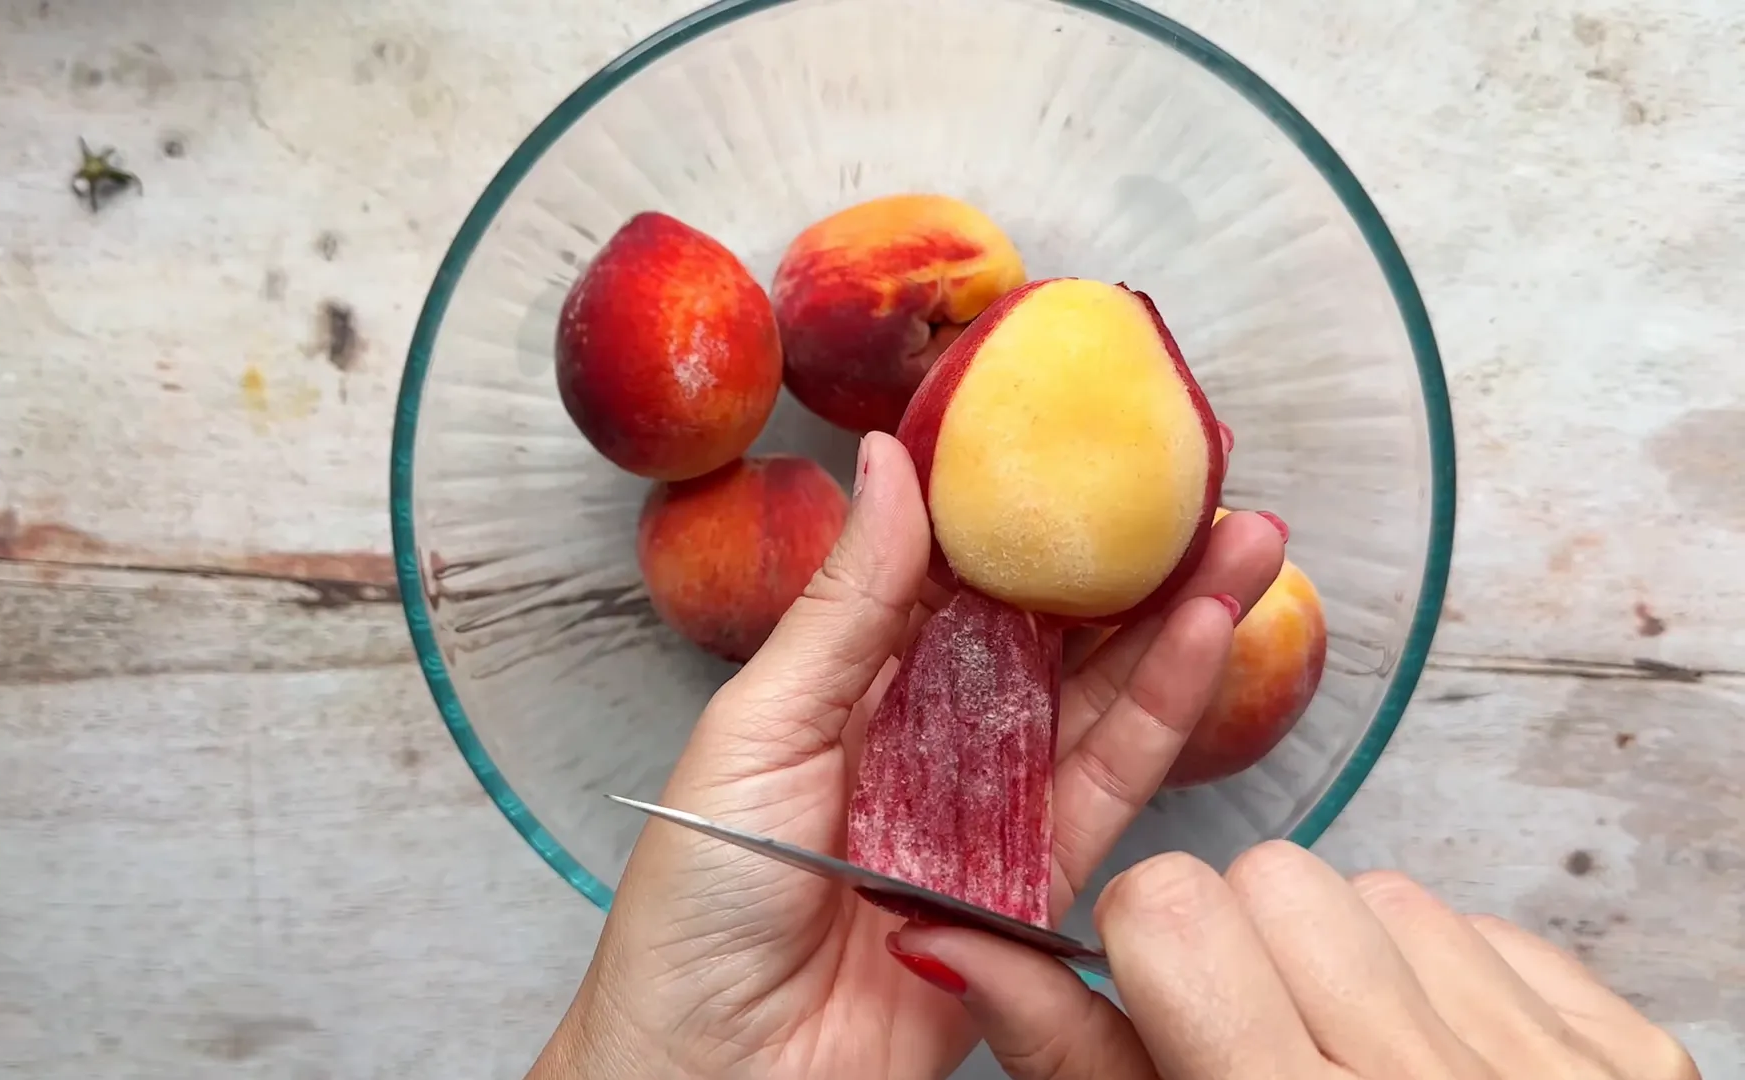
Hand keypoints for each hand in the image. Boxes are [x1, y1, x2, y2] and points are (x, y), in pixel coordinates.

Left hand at [527, 432, 1285, 1079]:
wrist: (711, 1071)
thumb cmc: (696, 903)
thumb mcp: (760, 725)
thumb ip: (845, 604)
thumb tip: (890, 460)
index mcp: (851, 684)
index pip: (954, 576)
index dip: (1023, 507)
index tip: (1092, 436)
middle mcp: (930, 739)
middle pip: (1047, 632)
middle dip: (1129, 557)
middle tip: (1209, 478)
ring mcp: (986, 810)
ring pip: (1097, 699)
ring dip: (1175, 620)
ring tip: (1247, 541)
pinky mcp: (1033, 887)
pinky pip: (1108, 788)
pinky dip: (1163, 713)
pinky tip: (1207, 639)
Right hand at [895, 842, 1699, 1078]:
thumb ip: (1071, 1062)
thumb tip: (952, 939)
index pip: (1171, 907)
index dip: (1146, 945)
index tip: (1162, 1000)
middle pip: (1274, 879)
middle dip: (1242, 941)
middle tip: (1256, 1047)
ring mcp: (1555, 1074)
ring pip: (1384, 888)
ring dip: (1346, 957)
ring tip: (1348, 1064)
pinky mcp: (1633, 1058)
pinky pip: (1491, 927)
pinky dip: (1445, 978)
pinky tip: (1433, 1068)